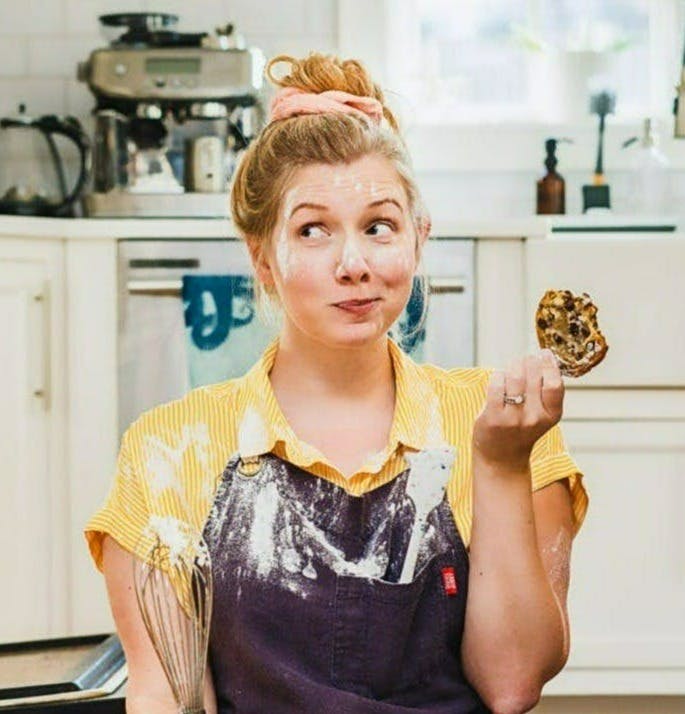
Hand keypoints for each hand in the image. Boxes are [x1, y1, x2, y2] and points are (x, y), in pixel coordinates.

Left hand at [472, 349, 563, 471]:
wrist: (502, 457)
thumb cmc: (521, 430)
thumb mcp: (541, 414)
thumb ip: (543, 391)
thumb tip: (542, 357)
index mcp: (551, 415)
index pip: (554, 384)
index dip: (549, 364)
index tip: (544, 353)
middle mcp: (535, 417)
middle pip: (533, 376)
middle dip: (527, 361)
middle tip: (523, 360)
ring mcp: (514, 418)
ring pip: (515, 377)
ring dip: (512, 366)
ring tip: (511, 367)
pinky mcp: (494, 418)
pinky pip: (496, 385)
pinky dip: (497, 376)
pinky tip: (499, 377)